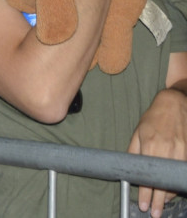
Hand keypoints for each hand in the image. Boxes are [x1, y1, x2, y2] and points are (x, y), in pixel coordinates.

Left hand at [128, 88, 186, 216]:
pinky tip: (173, 188)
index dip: (146, 194)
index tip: (144, 205)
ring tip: (163, 202)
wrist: (174, 104)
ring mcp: (181, 151)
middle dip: (159, 201)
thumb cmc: (153, 118)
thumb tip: (130, 171)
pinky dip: (178, 182)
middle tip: (155, 212)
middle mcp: (167, 150)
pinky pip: (182, 171)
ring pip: (175, 180)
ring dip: (170, 193)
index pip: (148, 177)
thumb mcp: (137, 133)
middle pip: (163, 183)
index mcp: (150, 146)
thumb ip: (134, 152)